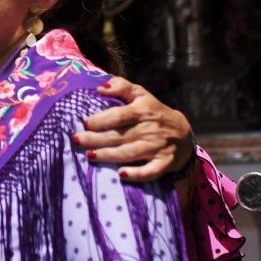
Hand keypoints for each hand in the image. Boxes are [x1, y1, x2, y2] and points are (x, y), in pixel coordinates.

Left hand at [76, 77, 196, 184]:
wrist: (183, 132)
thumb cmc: (153, 111)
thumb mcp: (140, 94)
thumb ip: (121, 86)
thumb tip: (100, 88)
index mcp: (143, 110)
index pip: (120, 115)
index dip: (102, 119)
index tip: (86, 123)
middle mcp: (150, 129)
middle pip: (120, 135)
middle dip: (96, 139)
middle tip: (77, 141)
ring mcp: (157, 147)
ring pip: (130, 153)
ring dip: (109, 156)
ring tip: (90, 156)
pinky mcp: (164, 163)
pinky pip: (151, 171)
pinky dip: (137, 174)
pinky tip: (121, 175)